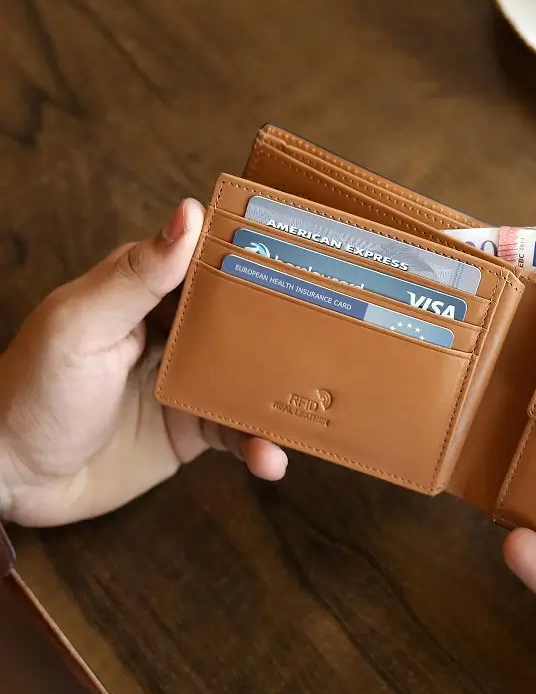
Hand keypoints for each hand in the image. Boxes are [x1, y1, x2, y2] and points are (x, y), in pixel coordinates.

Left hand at [0, 200, 287, 526]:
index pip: (218, 260)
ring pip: (257, 379)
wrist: (14, 480)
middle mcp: (179, 331)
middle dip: (296, 326)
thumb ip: (136, 275)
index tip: (316, 254)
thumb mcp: (81, 325)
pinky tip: (270, 461)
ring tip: (310, 414)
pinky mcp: (196, 429)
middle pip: (251, 319)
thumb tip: (189, 213)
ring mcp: (192, 381)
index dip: (265, 255)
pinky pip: (242, 431)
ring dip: (285, 396)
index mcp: (151, 290)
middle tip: (344, 332)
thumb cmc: (31, 391)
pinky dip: (261, 445)